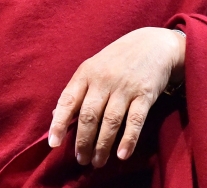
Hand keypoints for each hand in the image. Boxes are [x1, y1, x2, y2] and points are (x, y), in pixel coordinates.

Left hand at [47, 27, 184, 167]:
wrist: (152, 44)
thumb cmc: (117, 60)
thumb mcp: (93, 68)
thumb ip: (76, 91)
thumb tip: (56, 116)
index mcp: (86, 73)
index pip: (68, 100)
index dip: (59, 123)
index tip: (53, 143)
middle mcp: (103, 79)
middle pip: (89, 115)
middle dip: (83, 141)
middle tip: (81, 160)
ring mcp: (124, 87)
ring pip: (110, 121)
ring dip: (102, 145)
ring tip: (97, 161)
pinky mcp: (145, 94)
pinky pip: (135, 120)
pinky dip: (128, 139)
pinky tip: (121, 155)